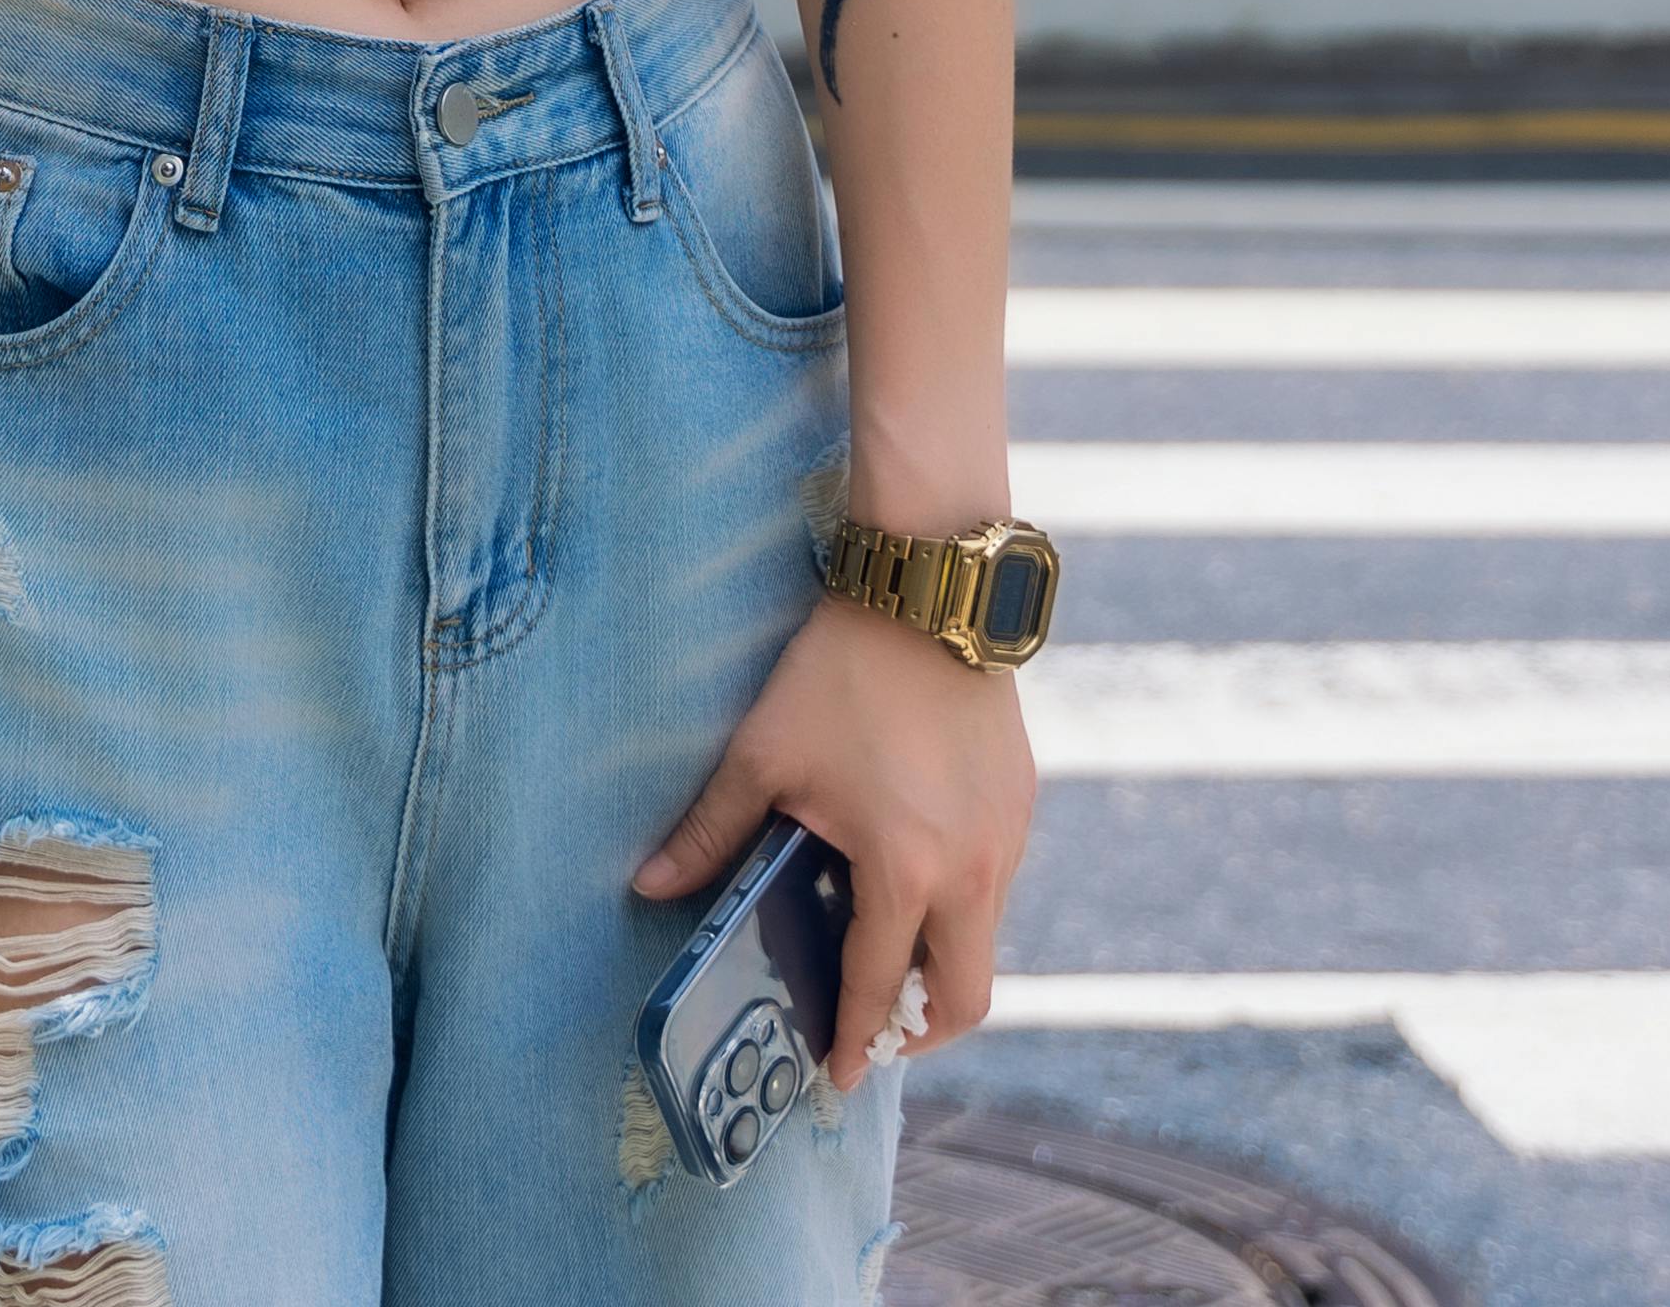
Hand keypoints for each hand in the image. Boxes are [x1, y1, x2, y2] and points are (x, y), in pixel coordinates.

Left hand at [633, 593, 1031, 1065]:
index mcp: (906, 869)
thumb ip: (710, 831)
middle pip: (965, 996)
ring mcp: (1009, 839)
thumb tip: (648, 886)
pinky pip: (998, 889)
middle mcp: (973, 869)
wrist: (931, 593)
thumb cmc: (842, 673)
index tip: (838, 1076)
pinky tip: (912, 883)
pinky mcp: (1022, 806)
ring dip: (940, 968)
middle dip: (918, 1030)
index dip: (855, 1039)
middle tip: (871, 1033)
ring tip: (883, 960)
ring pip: (986, 942)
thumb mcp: (764, 755)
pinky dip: (960, 912)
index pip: (878, 985)